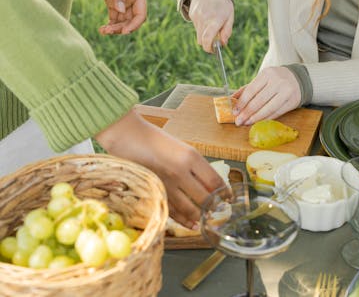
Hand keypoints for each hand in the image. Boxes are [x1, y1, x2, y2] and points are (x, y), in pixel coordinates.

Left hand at [90, 0, 146, 34]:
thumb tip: (119, 11)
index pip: (140, 14)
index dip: (134, 25)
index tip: (124, 31)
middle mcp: (132, 0)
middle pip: (130, 20)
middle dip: (121, 28)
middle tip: (108, 31)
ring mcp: (122, 1)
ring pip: (122, 21)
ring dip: (114, 28)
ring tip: (103, 31)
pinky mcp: (112, 1)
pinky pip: (114, 17)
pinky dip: (109, 24)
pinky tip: (102, 29)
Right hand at [95, 109, 225, 227]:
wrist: (128, 136)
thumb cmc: (156, 140)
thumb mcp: (182, 148)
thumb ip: (196, 167)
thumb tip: (210, 186)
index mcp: (191, 157)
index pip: (215, 181)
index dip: (225, 193)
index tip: (229, 198)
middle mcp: (181, 172)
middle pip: (205, 198)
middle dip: (214, 208)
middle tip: (219, 212)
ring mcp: (167, 184)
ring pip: (189, 209)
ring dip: (199, 217)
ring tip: (206, 221)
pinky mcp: (154, 192)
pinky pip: (172, 211)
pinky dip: (183, 220)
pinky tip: (191, 224)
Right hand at [188, 0, 233, 52]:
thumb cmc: (223, 3)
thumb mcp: (230, 16)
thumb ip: (227, 30)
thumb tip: (223, 43)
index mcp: (216, 19)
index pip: (208, 39)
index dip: (209, 48)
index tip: (213, 50)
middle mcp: (204, 19)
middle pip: (201, 40)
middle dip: (207, 44)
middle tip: (215, 42)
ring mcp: (196, 16)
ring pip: (198, 34)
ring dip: (205, 34)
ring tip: (212, 25)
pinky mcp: (192, 14)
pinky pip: (196, 26)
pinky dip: (201, 26)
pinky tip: (206, 18)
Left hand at [232, 67, 301, 125]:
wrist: (297, 79)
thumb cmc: (275, 80)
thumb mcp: (262, 79)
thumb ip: (247, 89)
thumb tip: (232, 99)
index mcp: (267, 74)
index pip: (251, 90)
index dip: (242, 103)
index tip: (234, 112)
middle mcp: (277, 82)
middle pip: (259, 101)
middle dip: (247, 113)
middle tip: (239, 121)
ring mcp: (286, 92)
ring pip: (268, 108)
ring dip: (256, 118)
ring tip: (247, 123)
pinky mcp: (292, 101)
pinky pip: (277, 113)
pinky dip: (266, 119)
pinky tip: (258, 122)